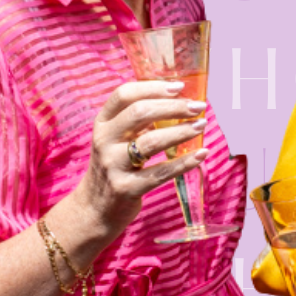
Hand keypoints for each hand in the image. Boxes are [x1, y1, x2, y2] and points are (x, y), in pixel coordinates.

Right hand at [72, 80, 207, 239]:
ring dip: (181, 131)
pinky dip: (184, 162)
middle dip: (173, 107)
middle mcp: (104, 140)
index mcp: (102, 123)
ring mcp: (113, 165)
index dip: (152, 87)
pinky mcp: (126, 188)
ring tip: (201, 125)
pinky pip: (160, 172)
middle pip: (140, 113)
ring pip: (151, 141)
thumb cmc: (114, 166)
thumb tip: (178, 102)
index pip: (124, 95)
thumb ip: (138, 121)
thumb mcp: (116, 139)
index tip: (179, 87)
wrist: (94, 208)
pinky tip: (201, 154)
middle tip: (198, 107)